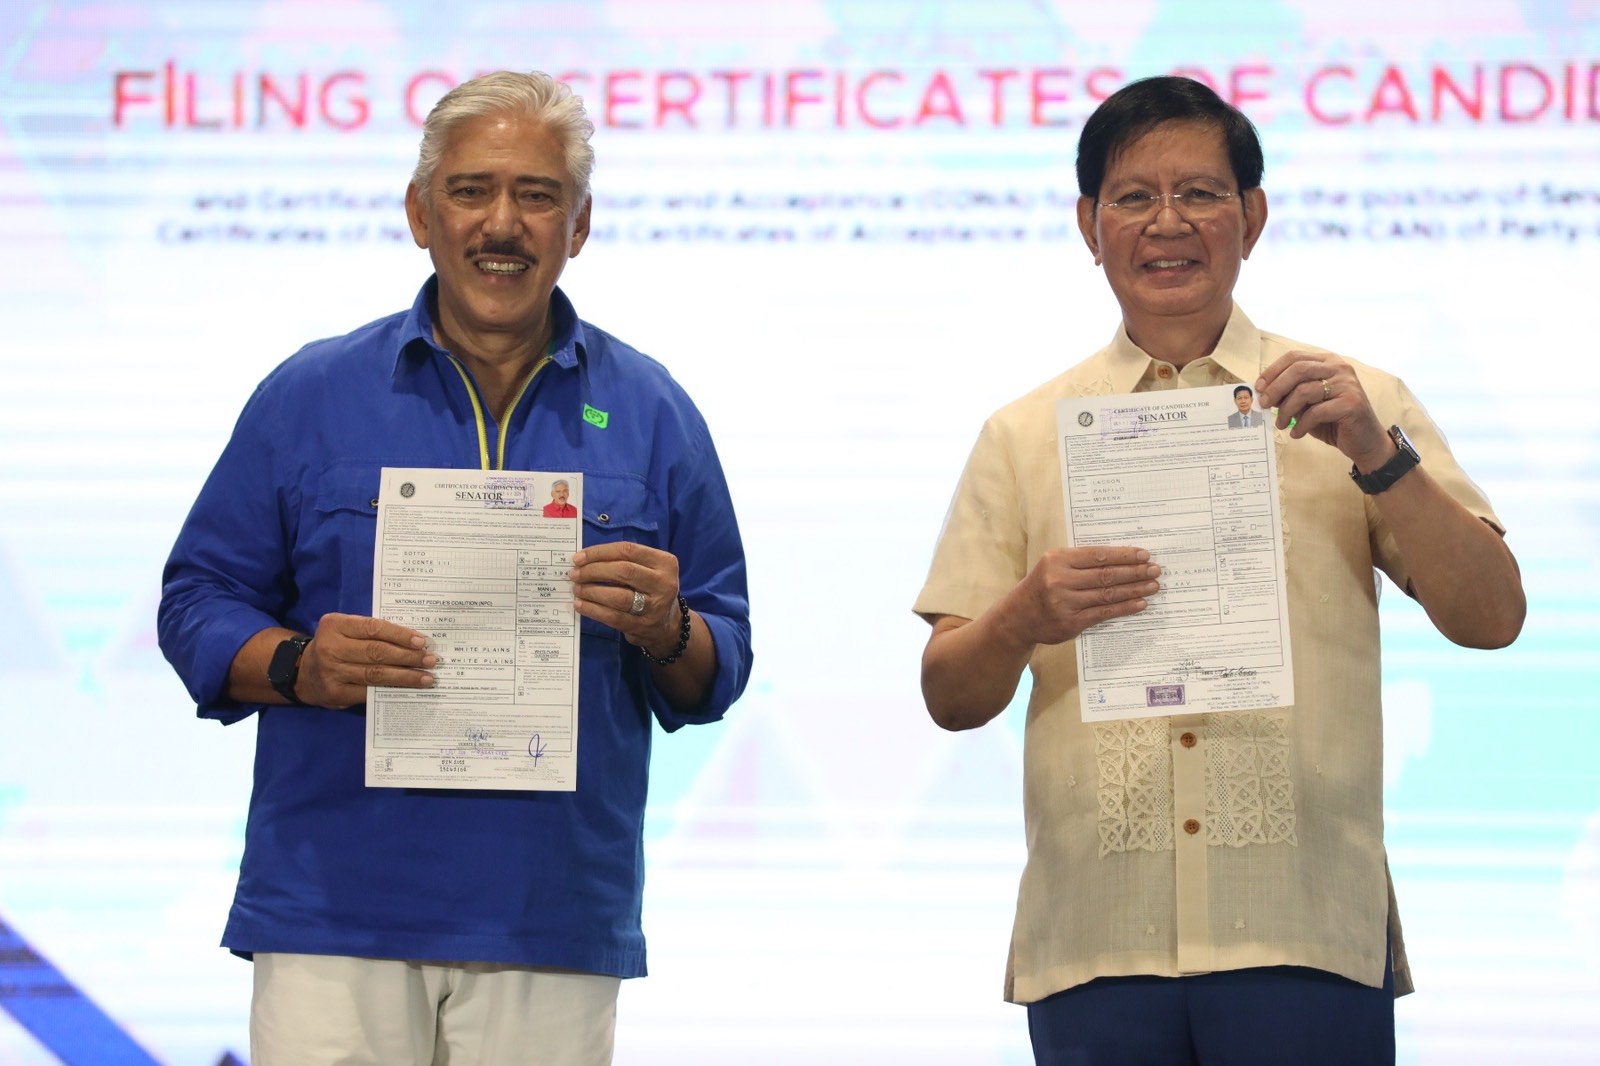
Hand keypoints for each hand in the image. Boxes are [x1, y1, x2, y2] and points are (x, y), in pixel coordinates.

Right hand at [297, 613, 434, 708]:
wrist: (301, 672)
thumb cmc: (334, 645)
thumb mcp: (344, 630)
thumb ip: (370, 631)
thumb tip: (412, 639)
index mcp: (335, 625)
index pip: (373, 628)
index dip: (399, 635)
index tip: (421, 641)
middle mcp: (331, 648)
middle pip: (377, 652)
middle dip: (408, 656)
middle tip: (430, 660)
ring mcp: (332, 672)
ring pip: (375, 674)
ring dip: (405, 676)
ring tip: (426, 676)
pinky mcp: (336, 693)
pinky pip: (369, 692)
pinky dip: (391, 690)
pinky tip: (408, 689)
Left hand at [569, 542, 682, 656]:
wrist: (667, 624)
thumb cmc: (649, 589)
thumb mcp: (647, 569)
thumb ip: (622, 561)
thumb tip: (584, 560)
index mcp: (665, 563)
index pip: (628, 551)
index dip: (600, 552)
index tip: (578, 558)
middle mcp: (664, 583)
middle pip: (624, 571)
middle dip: (594, 571)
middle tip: (575, 574)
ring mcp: (655, 607)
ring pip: (619, 596)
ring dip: (592, 591)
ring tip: (577, 589)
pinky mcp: (643, 626)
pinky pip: (614, 617)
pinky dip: (594, 610)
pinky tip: (580, 605)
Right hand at [1000, 546, 1159, 646]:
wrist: (1019, 617)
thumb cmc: (1041, 586)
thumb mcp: (1053, 566)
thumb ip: (1080, 562)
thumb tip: (1121, 559)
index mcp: (1057, 560)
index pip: (1098, 555)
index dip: (1124, 555)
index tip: (1144, 555)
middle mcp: (1060, 580)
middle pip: (1106, 574)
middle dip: (1134, 572)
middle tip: (1155, 570)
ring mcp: (1066, 603)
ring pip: (1108, 594)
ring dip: (1134, 590)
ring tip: (1153, 586)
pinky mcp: (1071, 622)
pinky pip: (1104, 612)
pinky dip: (1124, 607)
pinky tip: (1139, 603)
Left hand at [1255, 350, 1392, 470]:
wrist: (1365, 442)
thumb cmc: (1333, 421)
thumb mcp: (1308, 405)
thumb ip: (1291, 394)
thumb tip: (1263, 392)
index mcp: (1328, 362)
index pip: (1295, 357)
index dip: (1273, 371)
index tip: (1258, 387)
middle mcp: (1339, 368)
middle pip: (1298, 369)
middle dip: (1275, 388)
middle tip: (1264, 405)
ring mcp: (1347, 384)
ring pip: (1304, 391)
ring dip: (1287, 410)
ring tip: (1281, 424)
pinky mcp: (1351, 404)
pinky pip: (1316, 412)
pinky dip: (1301, 424)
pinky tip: (1297, 433)